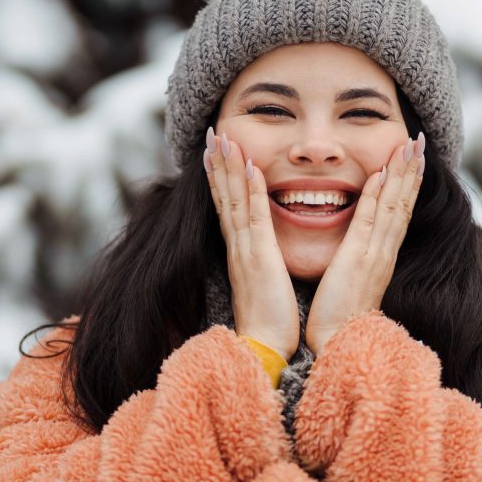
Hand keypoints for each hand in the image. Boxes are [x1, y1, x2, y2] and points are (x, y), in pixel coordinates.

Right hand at [204, 127, 299, 360]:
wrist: (264, 347)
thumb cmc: (269, 321)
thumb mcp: (263, 284)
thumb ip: (260, 265)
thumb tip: (263, 255)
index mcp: (241, 252)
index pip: (227, 208)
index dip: (221, 179)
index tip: (216, 153)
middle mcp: (238, 246)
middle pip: (224, 197)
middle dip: (218, 164)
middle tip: (212, 134)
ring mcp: (245, 250)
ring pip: (234, 200)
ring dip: (229, 167)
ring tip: (222, 139)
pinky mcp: (259, 257)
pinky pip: (254, 217)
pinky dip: (250, 191)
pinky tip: (250, 167)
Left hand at [305, 132, 425, 355]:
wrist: (338, 345)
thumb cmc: (339, 319)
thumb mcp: (353, 282)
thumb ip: (358, 262)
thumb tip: (358, 251)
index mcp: (381, 256)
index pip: (399, 212)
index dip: (408, 184)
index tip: (413, 158)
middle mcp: (383, 252)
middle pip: (403, 203)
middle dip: (412, 170)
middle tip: (420, 140)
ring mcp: (374, 254)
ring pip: (393, 205)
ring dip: (402, 173)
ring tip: (410, 146)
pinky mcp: (358, 258)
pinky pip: (369, 219)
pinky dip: (376, 195)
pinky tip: (380, 173)